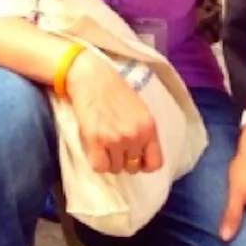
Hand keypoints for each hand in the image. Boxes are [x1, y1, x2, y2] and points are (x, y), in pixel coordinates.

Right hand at [64, 51, 161, 175]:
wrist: (90, 77)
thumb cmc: (114, 90)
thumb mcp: (139, 110)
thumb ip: (143, 133)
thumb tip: (141, 156)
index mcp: (149, 128)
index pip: (155, 164)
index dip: (144, 163)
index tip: (135, 158)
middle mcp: (135, 136)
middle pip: (132, 168)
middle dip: (124, 160)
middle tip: (115, 146)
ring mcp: (115, 139)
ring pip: (115, 168)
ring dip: (109, 160)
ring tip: (103, 143)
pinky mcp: (95, 140)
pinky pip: (99, 166)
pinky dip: (96, 161)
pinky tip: (95, 148)